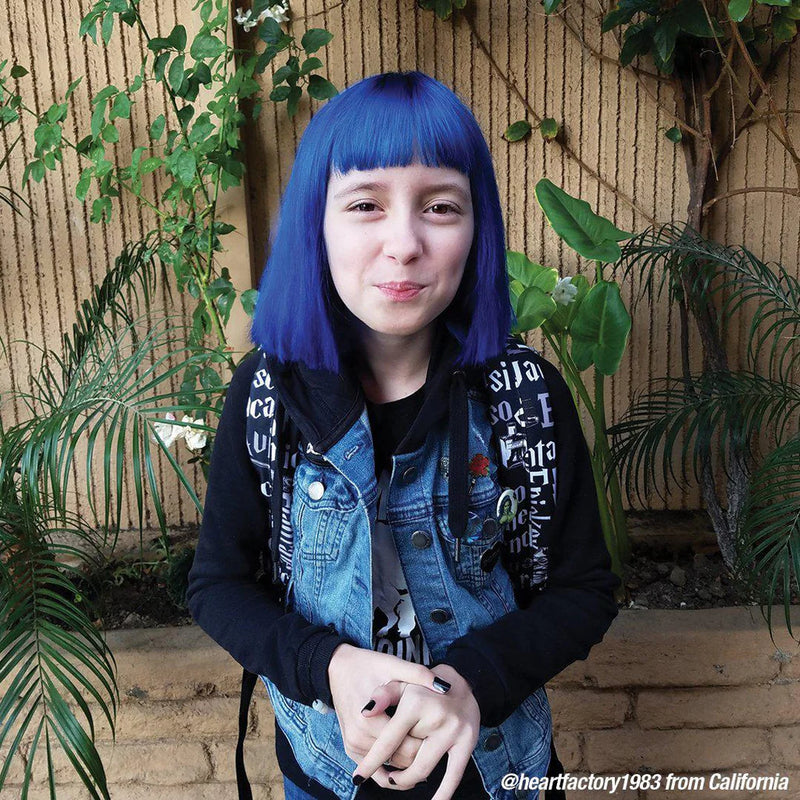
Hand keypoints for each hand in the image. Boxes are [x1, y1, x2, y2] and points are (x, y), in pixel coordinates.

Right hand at [327, 644, 451, 771]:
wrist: (338, 669)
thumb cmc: (367, 665)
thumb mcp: (392, 664)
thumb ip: (418, 675)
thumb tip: (446, 687)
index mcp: (369, 718)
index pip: (408, 744)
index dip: (429, 740)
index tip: (442, 731)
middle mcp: (358, 737)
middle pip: (401, 759)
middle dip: (421, 752)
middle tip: (439, 741)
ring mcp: (353, 746)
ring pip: (391, 766)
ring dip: (408, 760)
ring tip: (427, 748)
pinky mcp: (352, 750)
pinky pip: (377, 770)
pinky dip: (394, 768)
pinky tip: (409, 762)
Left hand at [353, 664, 480, 798]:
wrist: (463, 681)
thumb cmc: (424, 686)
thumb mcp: (402, 682)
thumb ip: (383, 695)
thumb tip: (364, 712)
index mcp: (415, 704)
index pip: (389, 740)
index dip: (371, 761)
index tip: (357, 777)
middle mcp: (435, 718)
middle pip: (405, 757)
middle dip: (391, 766)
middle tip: (383, 771)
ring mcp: (453, 731)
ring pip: (423, 769)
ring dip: (407, 779)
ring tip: (396, 779)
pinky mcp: (467, 742)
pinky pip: (454, 774)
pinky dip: (444, 792)